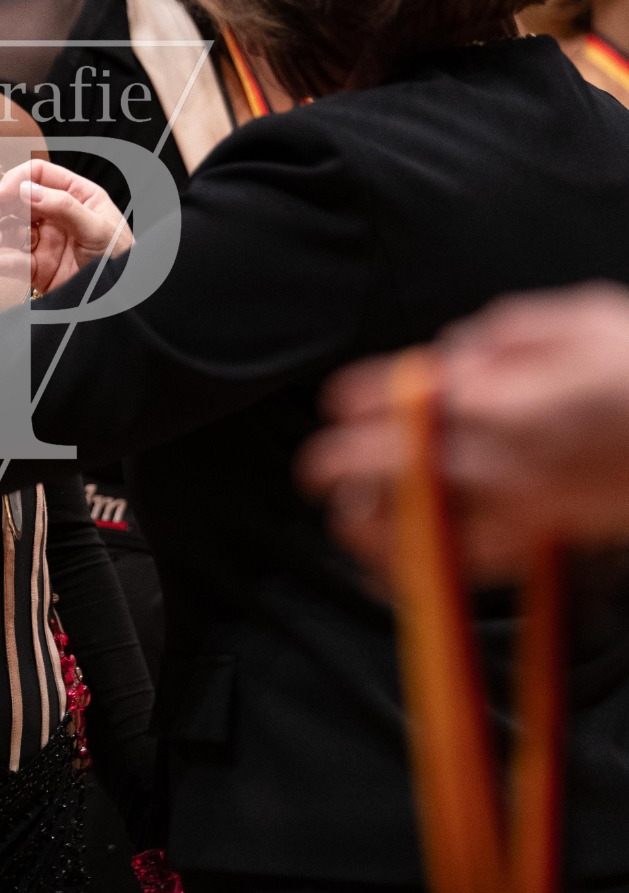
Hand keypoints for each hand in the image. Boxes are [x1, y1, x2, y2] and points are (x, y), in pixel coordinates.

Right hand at [0, 159, 133, 295]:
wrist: (124, 299)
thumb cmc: (121, 258)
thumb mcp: (97, 227)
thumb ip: (63, 206)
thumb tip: (26, 189)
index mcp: (76, 195)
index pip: (38, 175)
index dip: (16, 181)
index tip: (2, 195)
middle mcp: (57, 215)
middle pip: (18, 201)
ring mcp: (46, 241)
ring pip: (12, 231)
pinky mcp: (39, 268)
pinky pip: (15, 260)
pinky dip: (3, 260)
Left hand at [300, 284, 628, 579]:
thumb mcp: (578, 318)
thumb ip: (506, 334)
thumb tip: (459, 352)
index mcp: (493, 392)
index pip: (397, 398)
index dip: (357, 399)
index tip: (336, 402)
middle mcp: (493, 452)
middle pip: (389, 464)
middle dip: (340, 465)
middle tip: (315, 467)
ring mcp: (517, 502)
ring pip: (417, 524)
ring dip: (369, 523)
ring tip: (344, 519)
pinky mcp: (545, 536)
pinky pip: (468, 565)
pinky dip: (421, 571)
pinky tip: (389, 574)